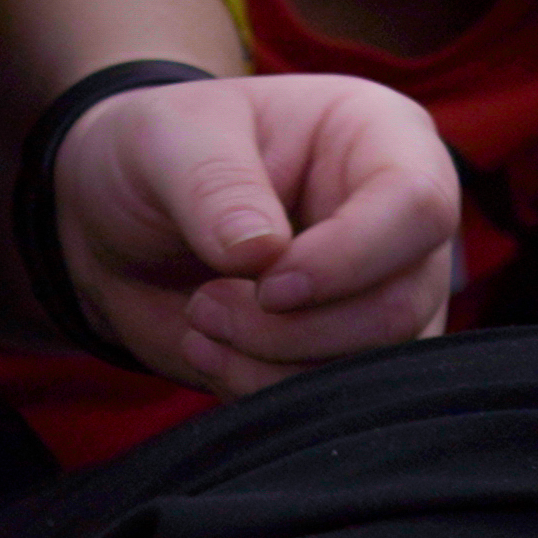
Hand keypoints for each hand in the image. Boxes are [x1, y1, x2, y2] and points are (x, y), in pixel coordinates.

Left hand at [51, 71, 455, 396]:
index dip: (348, 257)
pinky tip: (210, 352)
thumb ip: (213, 183)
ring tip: (200, 320)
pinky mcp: (353, 354)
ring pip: (373, 369)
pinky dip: (262, 391)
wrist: (121, 223)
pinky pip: (335, 401)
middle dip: (291, 328)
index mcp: (380, 136)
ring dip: (270, 365)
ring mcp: (386, 292)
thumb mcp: (165, 137)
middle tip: (207, 303)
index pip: (416, 205)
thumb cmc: (160, 154)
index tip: (265, 282)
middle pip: (400, 304)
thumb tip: (262, 252)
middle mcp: (400, 219)